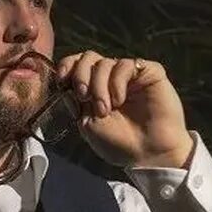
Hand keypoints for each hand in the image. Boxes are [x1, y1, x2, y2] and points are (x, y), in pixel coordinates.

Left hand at [55, 51, 194, 168]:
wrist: (149, 154)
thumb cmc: (119, 143)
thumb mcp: (88, 124)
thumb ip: (76, 101)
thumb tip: (67, 83)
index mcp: (94, 89)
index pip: (76, 65)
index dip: (66, 66)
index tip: (62, 81)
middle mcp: (111, 79)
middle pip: (88, 57)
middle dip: (80, 75)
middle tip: (84, 97)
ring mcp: (130, 75)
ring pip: (104, 62)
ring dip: (98, 85)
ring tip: (105, 109)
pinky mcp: (149, 72)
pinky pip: (125, 64)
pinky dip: (116, 82)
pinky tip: (120, 100)